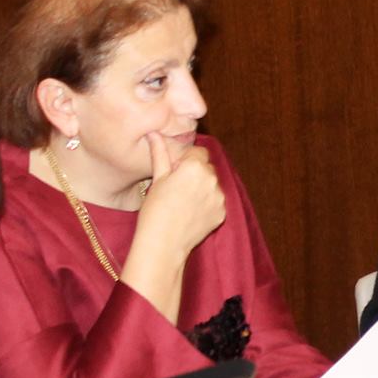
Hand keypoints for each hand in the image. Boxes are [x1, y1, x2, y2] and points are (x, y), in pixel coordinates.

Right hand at [135, 133, 226, 261]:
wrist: (163, 243)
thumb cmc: (155, 210)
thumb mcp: (157, 179)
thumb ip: (160, 154)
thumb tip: (154, 133)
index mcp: (195, 166)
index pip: (198, 152)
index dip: (186, 159)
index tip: (176, 170)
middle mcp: (212, 179)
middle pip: (207, 167)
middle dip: (196, 172)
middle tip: (178, 187)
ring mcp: (220, 197)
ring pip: (213, 185)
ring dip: (203, 188)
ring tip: (183, 202)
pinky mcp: (223, 213)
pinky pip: (216, 202)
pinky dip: (207, 204)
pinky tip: (191, 213)